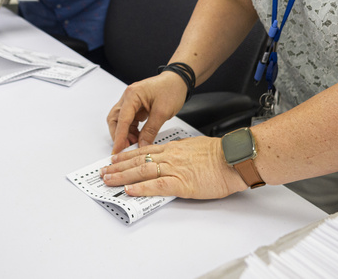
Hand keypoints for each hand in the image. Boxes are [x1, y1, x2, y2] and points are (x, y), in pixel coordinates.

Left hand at [98, 137, 247, 198]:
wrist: (234, 158)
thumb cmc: (221, 154)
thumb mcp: (196, 146)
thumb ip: (181, 151)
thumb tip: (172, 156)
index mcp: (174, 148)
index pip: (144, 151)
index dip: (126, 156)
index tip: (114, 160)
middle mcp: (170, 156)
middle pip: (138, 160)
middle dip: (118, 167)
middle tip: (103, 172)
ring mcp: (175, 169)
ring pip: (142, 171)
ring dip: (122, 177)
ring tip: (108, 180)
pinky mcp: (182, 183)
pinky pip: (157, 185)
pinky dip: (141, 188)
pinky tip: (129, 190)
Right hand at [106, 73, 186, 154]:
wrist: (179, 81)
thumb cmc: (172, 89)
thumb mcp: (162, 112)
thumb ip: (150, 130)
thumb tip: (142, 145)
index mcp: (132, 94)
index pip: (122, 119)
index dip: (119, 137)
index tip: (117, 150)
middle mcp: (129, 97)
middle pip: (115, 119)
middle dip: (118, 135)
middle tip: (125, 148)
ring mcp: (132, 101)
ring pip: (120, 121)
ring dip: (125, 134)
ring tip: (135, 143)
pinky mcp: (136, 106)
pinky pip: (129, 121)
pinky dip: (131, 131)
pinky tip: (138, 137)